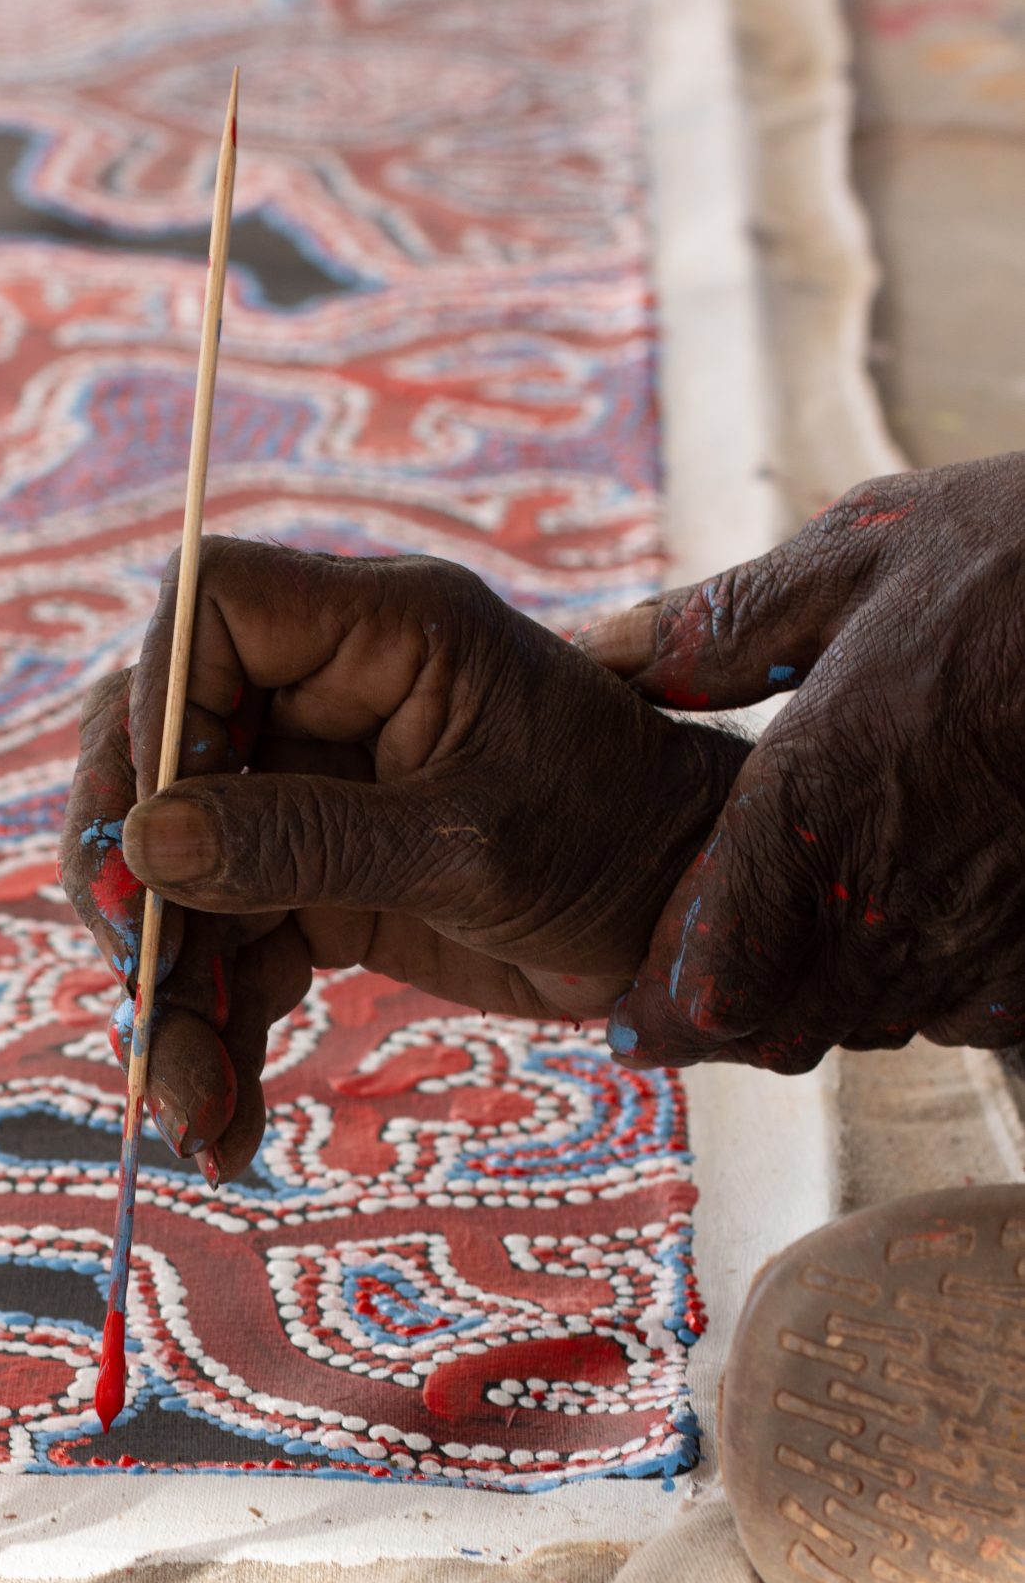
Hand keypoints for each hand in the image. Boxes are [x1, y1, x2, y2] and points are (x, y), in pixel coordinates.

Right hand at [60, 538, 746, 1174]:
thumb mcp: (464, 847)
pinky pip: (229, 945)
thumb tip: (145, 843)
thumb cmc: (621, 846)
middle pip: (155, 748)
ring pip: (177, 870)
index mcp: (378, 633)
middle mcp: (326, 698)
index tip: (153, 826)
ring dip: (172, 994)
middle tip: (138, 981)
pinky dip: (218, 1033)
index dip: (154, 703)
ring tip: (192, 1111)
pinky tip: (225, 1124)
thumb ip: (304, 839)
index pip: (205, 604)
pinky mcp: (318, 882)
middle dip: (130, 875)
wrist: (698, 928)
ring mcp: (313, 793)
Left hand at [578, 454, 1024, 1070]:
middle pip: (778, 1030)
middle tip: (703, 994)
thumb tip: (601, 654)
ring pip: (869, 1029)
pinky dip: (930, 997)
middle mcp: (894, 890)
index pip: (707, 974)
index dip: (659, 1013)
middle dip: (730, 1022)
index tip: (629, 1023)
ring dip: (826, 1007)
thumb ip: (716, 627)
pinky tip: (920, 936)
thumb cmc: (1022, 551)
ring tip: (805, 957)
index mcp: (814, 798)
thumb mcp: (858, 554)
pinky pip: (971, 1019)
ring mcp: (987, 930)